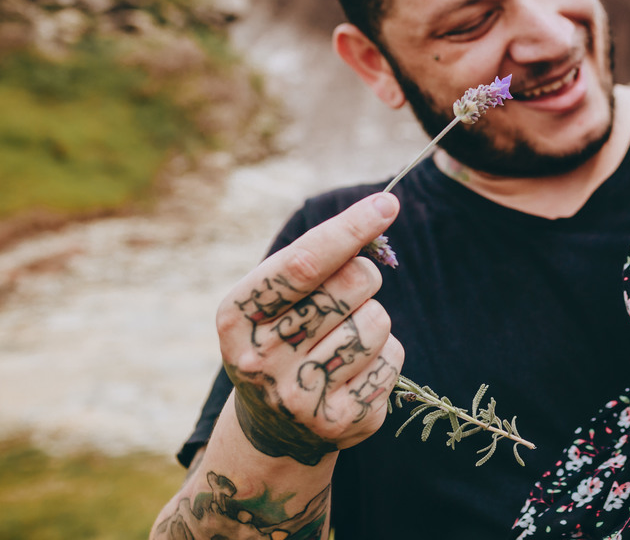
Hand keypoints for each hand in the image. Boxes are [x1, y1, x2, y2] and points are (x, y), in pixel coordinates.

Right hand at [216, 193, 405, 465]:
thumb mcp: (275, 299)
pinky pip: (393, 358)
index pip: (304, 263)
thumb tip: (379, 215)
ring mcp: (302, 398)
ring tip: (343, 338)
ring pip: (378, 320)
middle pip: (353, 284)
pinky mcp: (343, 422)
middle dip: (364, 276)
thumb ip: (316, 260)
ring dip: (373, 318)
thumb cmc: (281, 335)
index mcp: (237, 317)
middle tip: (348, 293)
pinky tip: (355, 371)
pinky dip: (386, 354)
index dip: (349, 230)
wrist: (275, 425)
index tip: (387, 204)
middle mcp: (262, 361)